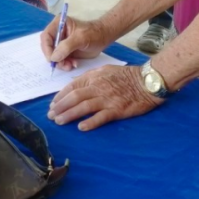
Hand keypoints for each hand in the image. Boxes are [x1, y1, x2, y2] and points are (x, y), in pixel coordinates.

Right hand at [40, 15, 110, 72]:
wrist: (103, 38)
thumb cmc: (93, 34)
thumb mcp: (80, 38)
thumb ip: (66, 47)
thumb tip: (53, 57)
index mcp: (58, 24)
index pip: (46, 37)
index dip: (47, 48)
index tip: (52, 59)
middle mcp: (57, 33)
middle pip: (48, 48)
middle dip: (54, 58)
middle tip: (63, 65)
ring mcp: (61, 43)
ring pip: (54, 56)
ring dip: (60, 63)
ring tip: (70, 66)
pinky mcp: (66, 52)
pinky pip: (60, 60)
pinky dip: (65, 64)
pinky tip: (73, 64)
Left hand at [47, 65, 161, 131]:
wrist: (146, 82)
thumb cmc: (127, 76)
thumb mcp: (106, 70)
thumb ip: (90, 78)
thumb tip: (75, 86)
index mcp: (94, 77)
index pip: (72, 86)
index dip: (60, 96)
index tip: (53, 104)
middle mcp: (98, 87)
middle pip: (74, 97)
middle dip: (60, 107)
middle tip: (51, 115)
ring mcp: (107, 99)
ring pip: (83, 107)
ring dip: (69, 115)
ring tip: (59, 121)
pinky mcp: (117, 110)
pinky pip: (101, 117)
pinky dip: (90, 122)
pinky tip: (81, 127)